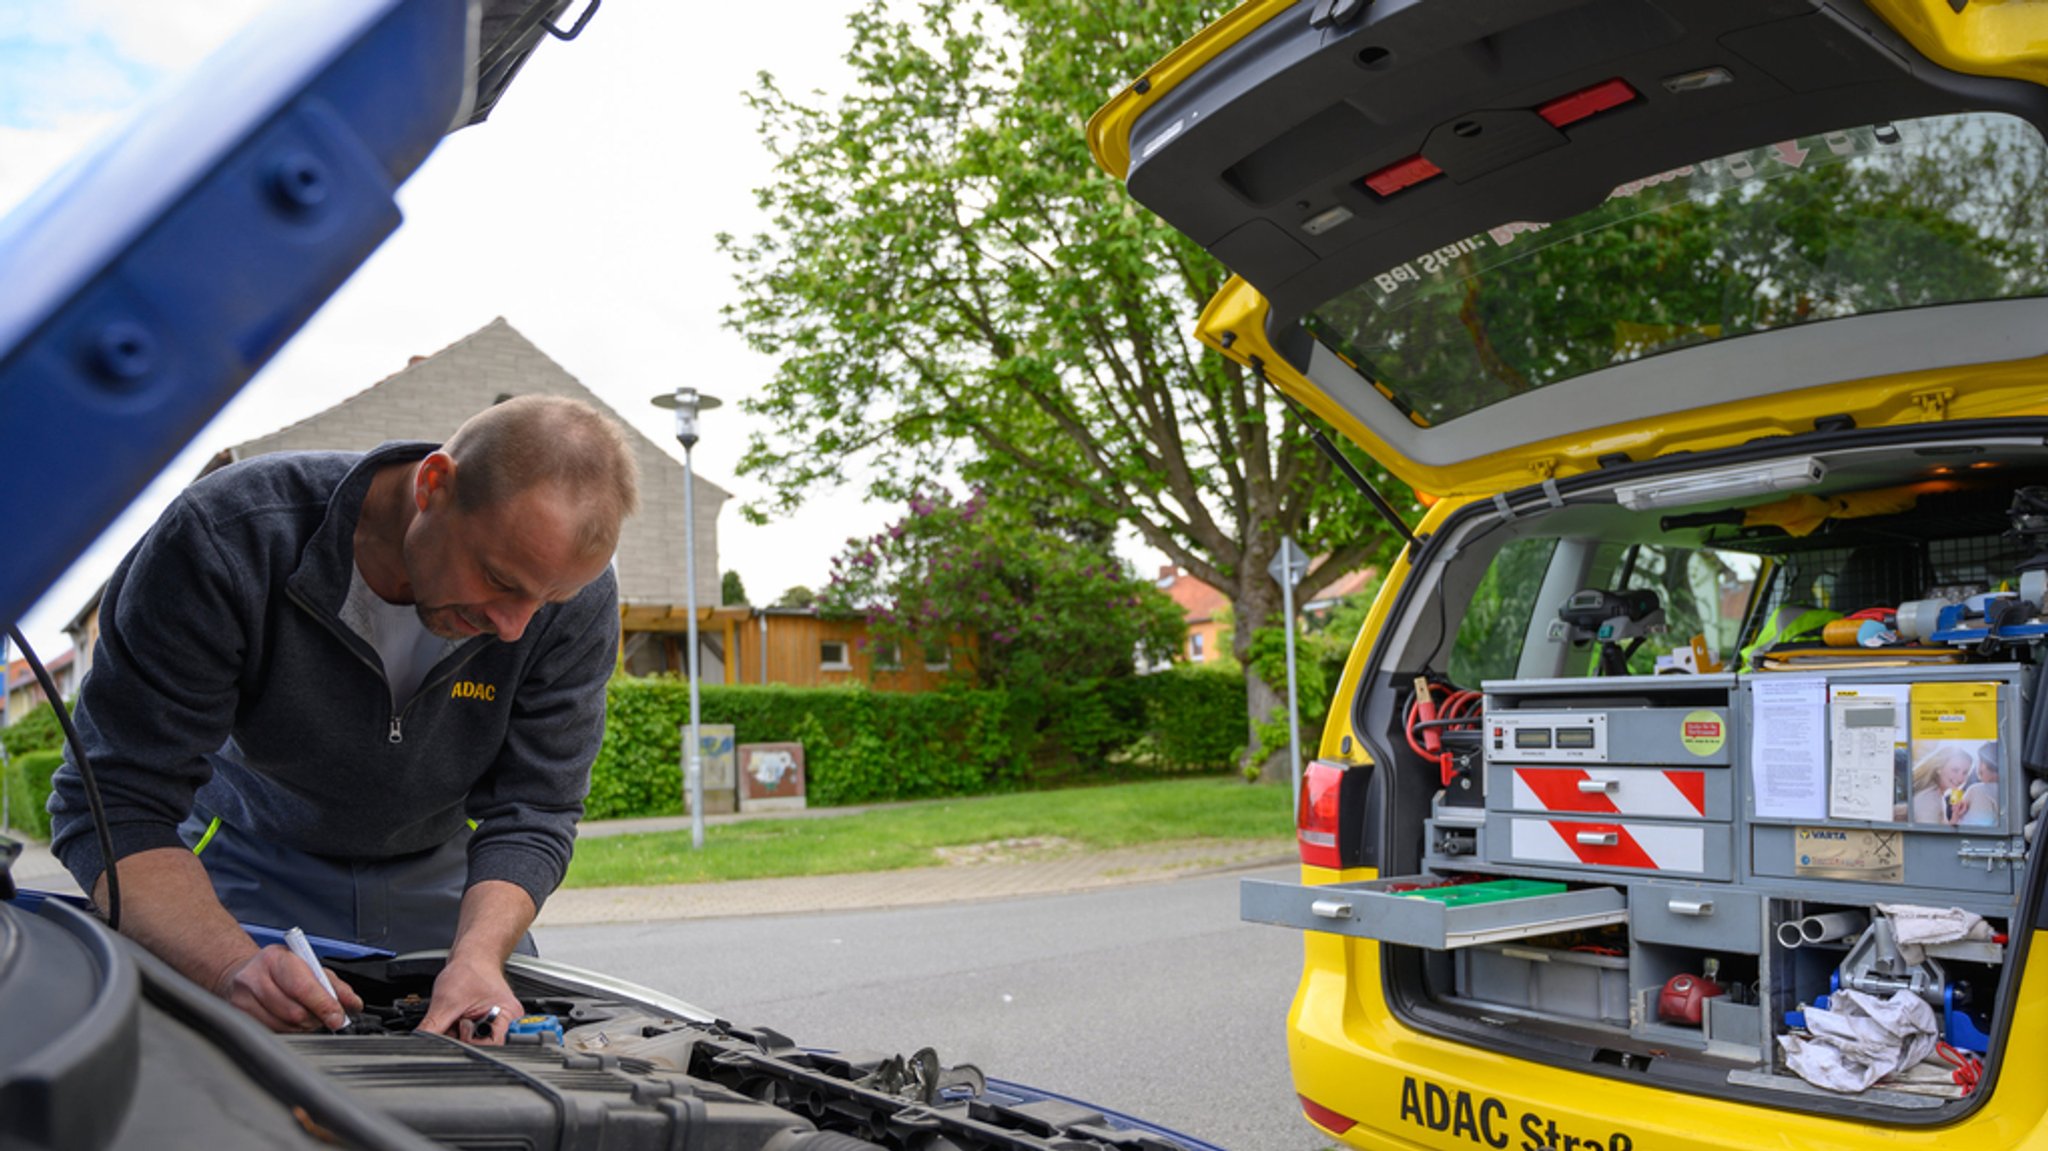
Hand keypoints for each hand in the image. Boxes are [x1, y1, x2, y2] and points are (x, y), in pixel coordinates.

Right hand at [214, 945, 361, 1032]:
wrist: (242, 972)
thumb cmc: (280, 968)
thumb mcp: (309, 966)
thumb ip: (334, 984)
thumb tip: (353, 1005)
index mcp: (275, 959)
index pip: (303, 987)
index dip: (323, 1005)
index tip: (338, 1018)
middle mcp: (254, 978)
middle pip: (294, 1012)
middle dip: (317, 1018)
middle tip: (327, 1017)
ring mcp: (242, 1000)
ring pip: (285, 1026)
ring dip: (305, 1026)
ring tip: (309, 1015)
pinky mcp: (239, 1018)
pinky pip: (273, 1032)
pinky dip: (291, 1030)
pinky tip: (292, 1020)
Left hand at [418, 956, 522, 1044]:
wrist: (472, 958)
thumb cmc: (469, 970)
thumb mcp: (447, 1001)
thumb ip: (433, 1027)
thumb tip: (420, 1043)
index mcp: (508, 1017)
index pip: (490, 1047)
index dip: (469, 1043)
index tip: (457, 1030)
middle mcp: (506, 1023)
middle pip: (481, 1047)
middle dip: (461, 1038)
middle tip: (457, 1019)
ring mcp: (496, 1024)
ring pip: (472, 1044)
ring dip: (458, 1035)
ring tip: (458, 1015)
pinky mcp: (487, 1024)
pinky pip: (470, 1038)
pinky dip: (458, 1032)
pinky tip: (458, 1017)